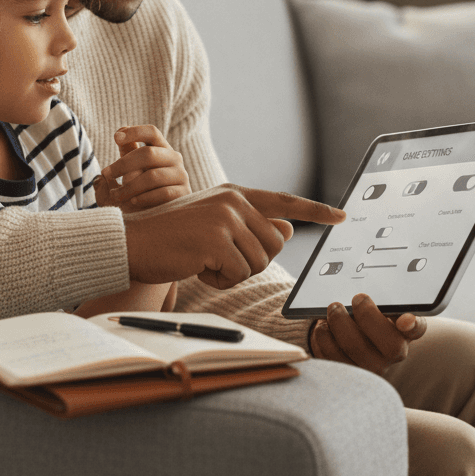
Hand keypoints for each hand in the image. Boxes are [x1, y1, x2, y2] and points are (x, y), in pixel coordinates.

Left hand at [94, 126, 191, 212]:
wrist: (154, 222)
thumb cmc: (137, 195)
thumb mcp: (127, 176)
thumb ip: (123, 159)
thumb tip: (117, 141)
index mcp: (160, 149)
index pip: (151, 133)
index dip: (135, 132)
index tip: (115, 137)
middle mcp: (174, 159)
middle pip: (148, 154)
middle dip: (123, 164)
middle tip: (106, 173)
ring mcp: (181, 176)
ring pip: (153, 176)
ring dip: (130, 186)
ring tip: (116, 196)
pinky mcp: (184, 194)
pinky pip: (163, 193)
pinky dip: (144, 197)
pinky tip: (133, 201)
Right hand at [123, 183, 344, 289]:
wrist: (131, 241)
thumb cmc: (172, 238)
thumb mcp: (214, 227)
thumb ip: (250, 226)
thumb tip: (288, 229)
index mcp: (235, 194)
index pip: (284, 202)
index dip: (316, 211)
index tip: (343, 215)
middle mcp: (234, 201)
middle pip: (274, 245)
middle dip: (251, 261)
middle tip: (218, 259)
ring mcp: (225, 218)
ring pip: (258, 262)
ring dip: (234, 273)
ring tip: (205, 261)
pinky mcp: (215, 240)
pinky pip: (239, 274)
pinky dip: (220, 281)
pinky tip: (197, 268)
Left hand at [309, 294, 426, 376]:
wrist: (349, 336)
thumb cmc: (366, 318)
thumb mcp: (378, 307)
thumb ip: (382, 300)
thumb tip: (373, 297)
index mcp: (405, 331)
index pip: (417, 329)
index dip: (413, 326)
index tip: (405, 319)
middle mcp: (393, 353)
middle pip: (390, 345)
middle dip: (368, 316)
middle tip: (356, 298)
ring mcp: (371, 367)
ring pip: (356, 350)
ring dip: (340, 324)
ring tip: (334, 309)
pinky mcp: (347, 373)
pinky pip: (333, 357)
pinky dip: (324, 337)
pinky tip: (323, 327)